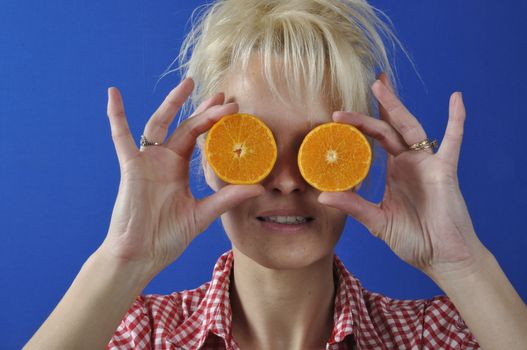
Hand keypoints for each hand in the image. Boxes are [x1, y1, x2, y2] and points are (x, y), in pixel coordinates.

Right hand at [101, 78, 262, 280]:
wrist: (141, 254)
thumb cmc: (167, 236)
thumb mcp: (202, 214)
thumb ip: (226, 199)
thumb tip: (259, 188)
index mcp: (179, 169)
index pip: (200, 138)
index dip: (215, 123)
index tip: (235, 109)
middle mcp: (164, 160)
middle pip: (185, 126)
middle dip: (204, 110)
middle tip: (224, 95)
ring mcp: (147, 161)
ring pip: (160, 124)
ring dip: (172, 103)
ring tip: (189, 83)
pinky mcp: (131, 166)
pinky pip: (121, 138)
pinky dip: (116, 116)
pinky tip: (113, 94)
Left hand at [319, 74, 485, 276]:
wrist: (441, 257)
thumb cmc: (413, 240)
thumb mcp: (376, 220)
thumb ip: (353, 206)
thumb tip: (322, 197)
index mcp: (394, 170)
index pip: (375, 138)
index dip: (359, 123)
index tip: (339, 113)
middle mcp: (409, 162)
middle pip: (390, 126)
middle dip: (378, 104)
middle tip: (368, 82)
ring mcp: (427, 164)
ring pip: (409, 127)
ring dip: (396, 105)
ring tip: (381, 84)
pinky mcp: (444, 170)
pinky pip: (452, 141)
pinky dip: (456, 120)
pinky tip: (456, 98)